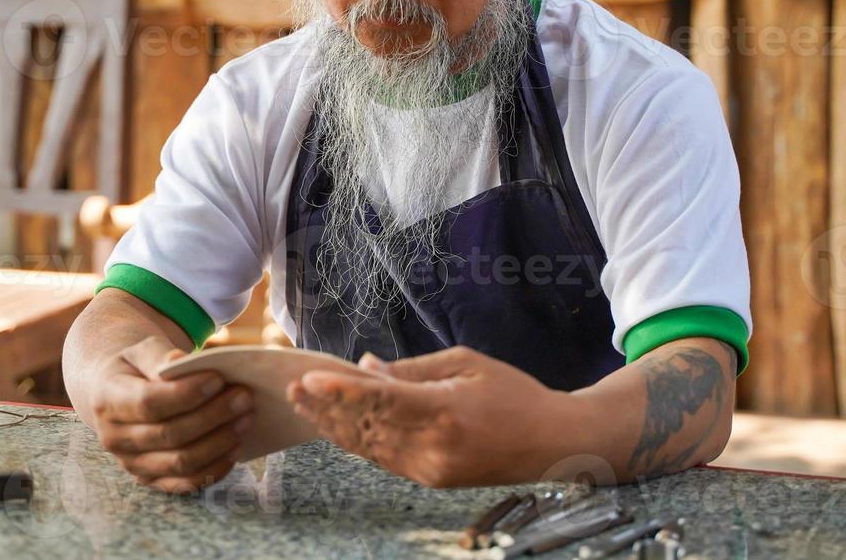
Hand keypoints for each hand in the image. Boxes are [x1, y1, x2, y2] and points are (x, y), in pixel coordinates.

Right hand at [88, 336, 253, 493]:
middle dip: (213, 416)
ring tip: (245, 418)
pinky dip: (215, 468)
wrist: (115, 395)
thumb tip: (182, 362)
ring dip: (219, 442)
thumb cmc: (135, 368)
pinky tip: (235, 446)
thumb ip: (159, 356)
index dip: (186, 394)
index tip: (219, 379)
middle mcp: (115, 438)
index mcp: (108, 400)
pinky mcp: (151, 479)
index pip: (148, 403)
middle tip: (244, 397)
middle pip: (170, 434)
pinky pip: (186, 483)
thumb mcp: (140, 351)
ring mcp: (132, 463)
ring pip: (181, 462)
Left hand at [286, 346, 572, 487]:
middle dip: (326, 407)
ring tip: (304, 404)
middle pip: (366, 427)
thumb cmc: (514, 394)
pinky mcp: (431, 480)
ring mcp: (430, 470)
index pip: (381, 401)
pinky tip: (336, 425)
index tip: (310, 377)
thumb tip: (366, 367)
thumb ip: (412, 370)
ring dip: (334, 426)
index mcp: (445, 412)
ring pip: (369, 447)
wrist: (552, 444)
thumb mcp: (466, 364)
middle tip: (292, 387)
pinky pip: (384, 459)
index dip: (341, 390)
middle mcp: (433, 448)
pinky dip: (357, 441)